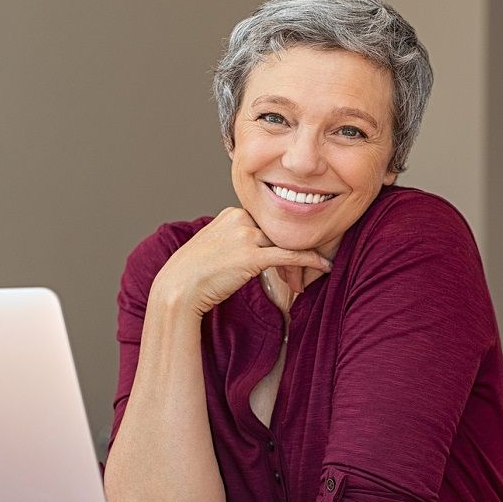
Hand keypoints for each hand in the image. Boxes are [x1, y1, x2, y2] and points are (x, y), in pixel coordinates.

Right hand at [150, 207, 330, 315]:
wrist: (178, 288)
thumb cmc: (195, 272)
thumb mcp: (216, 245)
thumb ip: (238, 239)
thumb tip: (259, 248)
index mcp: (233, 213)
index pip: (270, 220)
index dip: (283, 238)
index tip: (295, 252)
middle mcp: (240, 219)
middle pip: (281, 229)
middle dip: (297, 246)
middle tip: (312, 262)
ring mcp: (246, 236)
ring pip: (287, 241)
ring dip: (305, 256)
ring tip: (320, 265)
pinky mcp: (252, 256)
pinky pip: (290, 255)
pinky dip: (310, 260)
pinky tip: (324, 266)